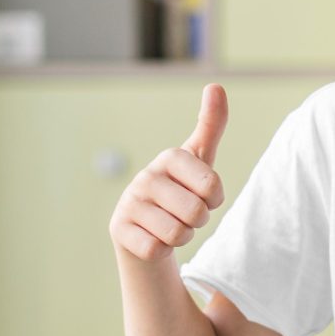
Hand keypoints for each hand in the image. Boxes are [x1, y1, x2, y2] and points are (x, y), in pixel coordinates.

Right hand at [109, 84, 227, 261]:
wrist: (146, 226)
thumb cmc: (181, 189)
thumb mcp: (200, 159)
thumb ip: (212, 124)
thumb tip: (216, 85)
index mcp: (170, 157)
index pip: (212, 188)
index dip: (214, 199)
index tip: (203, 194)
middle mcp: (146, 176)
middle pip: (197, 214)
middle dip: (198, 221)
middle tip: (185, 213)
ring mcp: (129, 203)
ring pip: (178, 235)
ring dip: (182, 236)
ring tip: (170, 224)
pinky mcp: (118, 230)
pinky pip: (158, 250)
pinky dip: (162, 250)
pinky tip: (152, 237)